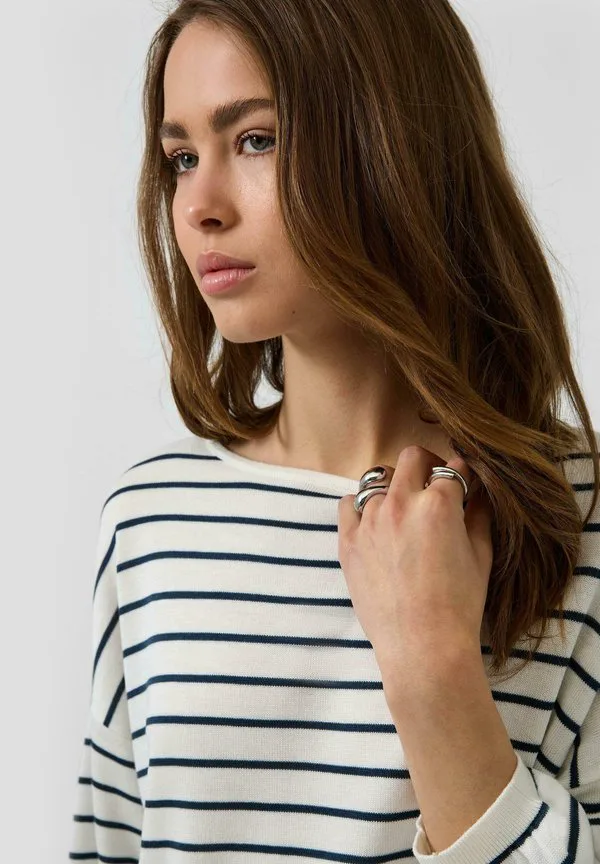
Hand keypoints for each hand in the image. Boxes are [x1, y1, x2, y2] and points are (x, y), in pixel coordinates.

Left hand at [337, 445, 494, 675]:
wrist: (423, 647)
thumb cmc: (459, 606)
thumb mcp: (480, 557)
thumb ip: (479, 516)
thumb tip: (479, 494)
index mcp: (439, 504)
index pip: (453, 468)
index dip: (463, 475)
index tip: (463, 484)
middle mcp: (402, 503)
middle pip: (412, 458)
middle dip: (428, 466)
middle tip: (433, 486)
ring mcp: (370, 520)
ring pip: (378, 478)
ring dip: (394, 487)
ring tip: (402, 510)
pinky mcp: (347, 540)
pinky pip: (349, 504)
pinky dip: (362, 507)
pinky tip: (374, 523)